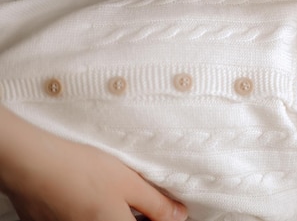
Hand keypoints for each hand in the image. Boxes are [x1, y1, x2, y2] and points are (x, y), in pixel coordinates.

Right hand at [0, 107, 187, 220]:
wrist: (33, 164)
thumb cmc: (82, 171)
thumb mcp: (130, 184)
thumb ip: (157, 205)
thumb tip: (179, 217)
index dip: (159, 217)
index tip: (165, 208)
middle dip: (139, 214)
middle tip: (143, 197)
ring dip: (118, 211)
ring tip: (112, 191)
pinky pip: (87, 219)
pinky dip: (96, 210)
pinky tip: (93, 193)